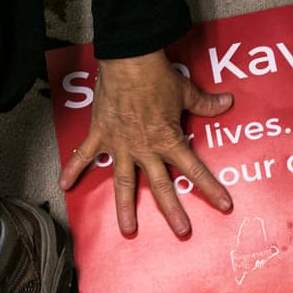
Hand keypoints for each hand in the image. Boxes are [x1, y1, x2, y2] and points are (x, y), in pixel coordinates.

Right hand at [58, 50, 233, 236]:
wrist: (129, 61)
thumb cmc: (158, 76)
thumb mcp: (187, 92)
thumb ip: (206, 103)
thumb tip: (227, 102)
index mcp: (169, 141)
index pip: (195, 170)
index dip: (212, 189)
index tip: (224, 206)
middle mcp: (145, 149)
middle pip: (161, 187)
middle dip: (173, 211)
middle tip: (182, 231)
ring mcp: (121, 145)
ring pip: (124, 183)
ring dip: (125, 208)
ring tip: (127, 229)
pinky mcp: (100, 135)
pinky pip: (85, 156)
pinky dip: (73, 170)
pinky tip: (64, 186)